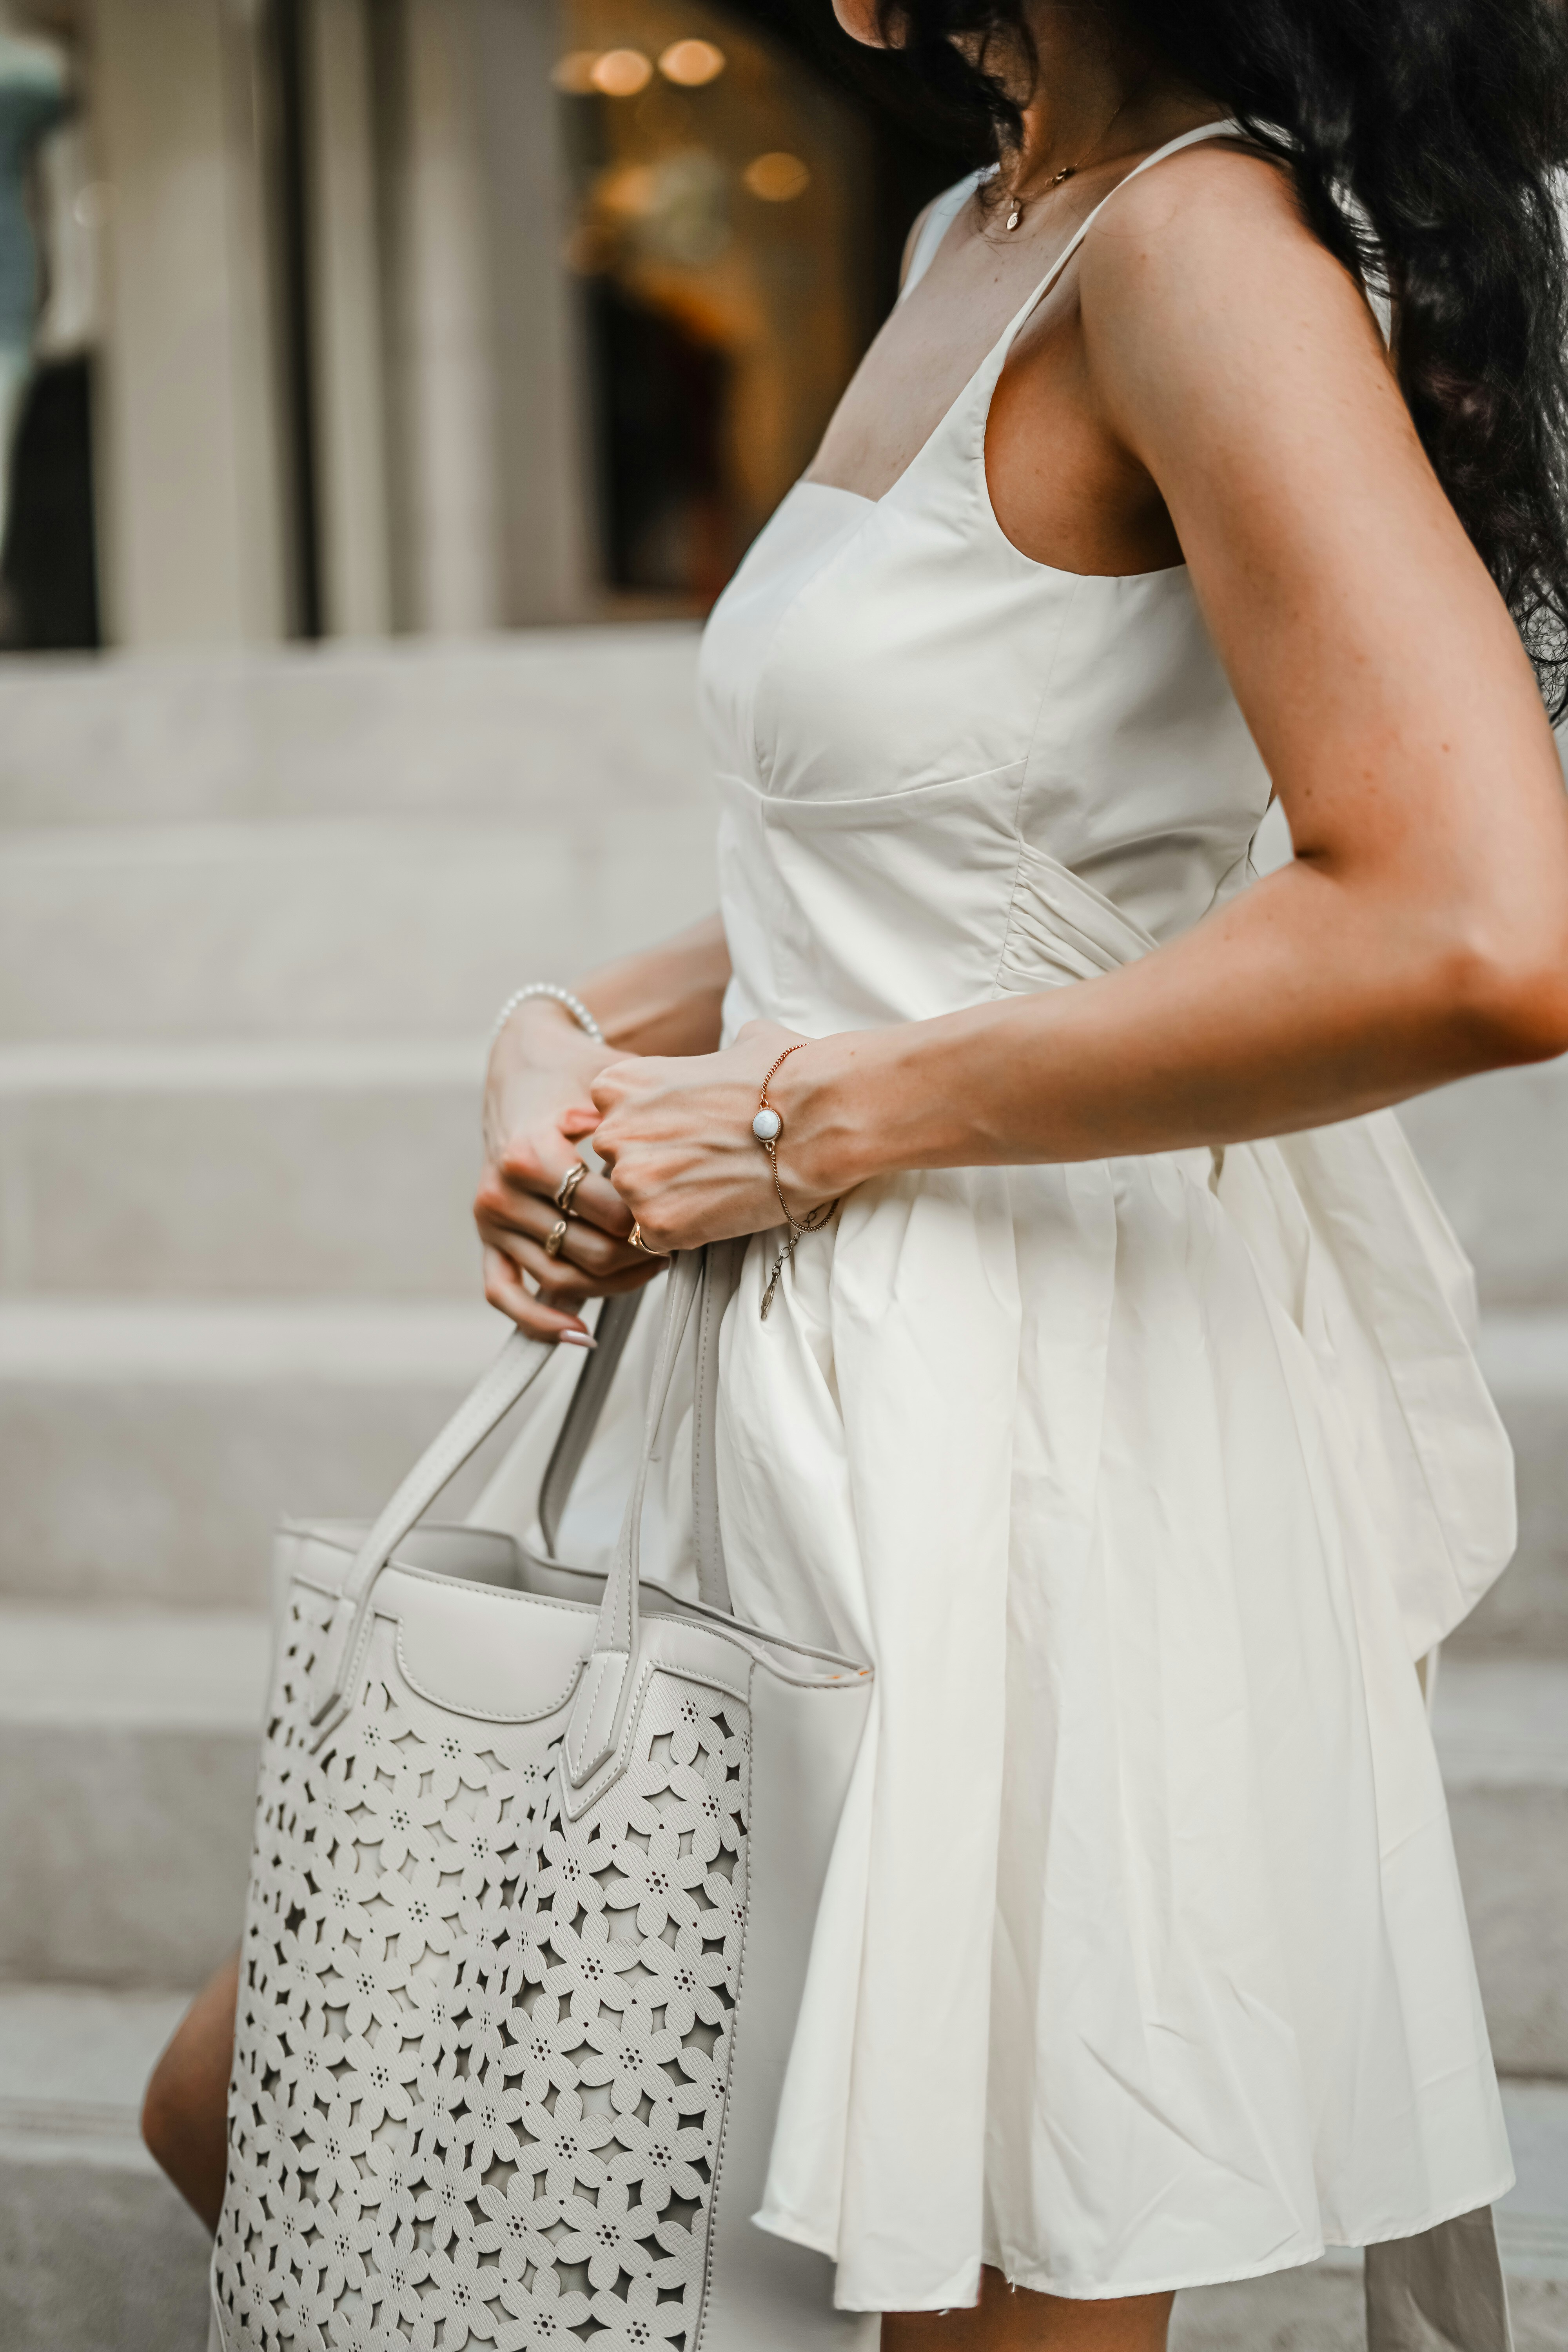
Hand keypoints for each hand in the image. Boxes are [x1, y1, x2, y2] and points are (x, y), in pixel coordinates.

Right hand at [474, 1001, 665, 1341]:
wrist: (525, 1065)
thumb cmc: (578, 1073)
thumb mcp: (612, 1082)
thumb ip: (645, 1115)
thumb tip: (707, 1140)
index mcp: (530, 1153)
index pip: (609, 1217)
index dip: (654, 1222)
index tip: (684, 1210)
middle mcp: (502, 1191)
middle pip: (590, 1254)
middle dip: (640, 1255)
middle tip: (676, 1241)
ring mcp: (491, 1220)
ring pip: (561, 1281)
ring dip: (613, 1285)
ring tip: (652, 1266)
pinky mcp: (487, 1239)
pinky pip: (506, 1293)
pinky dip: (540, 1321)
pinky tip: (580, 1333)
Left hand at [590, 1021, 831, 1251]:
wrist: (819, 1119)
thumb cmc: (787, 1076)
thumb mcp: (737, 1044)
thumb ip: (709, 1060)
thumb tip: (734, 1055)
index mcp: (618, 1085)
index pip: (615, 1121)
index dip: (655, 1131)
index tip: (690, 1132)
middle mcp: (612, 1132)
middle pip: (620, 1164)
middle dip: (657, 1167)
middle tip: (707, 1163)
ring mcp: (632, 1182)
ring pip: (638, 1204)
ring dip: (671, 1201)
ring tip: (721, 1186)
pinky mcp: (657, 1225)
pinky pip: (660, 1239)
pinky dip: (688, 1231)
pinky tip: (724, 1209)